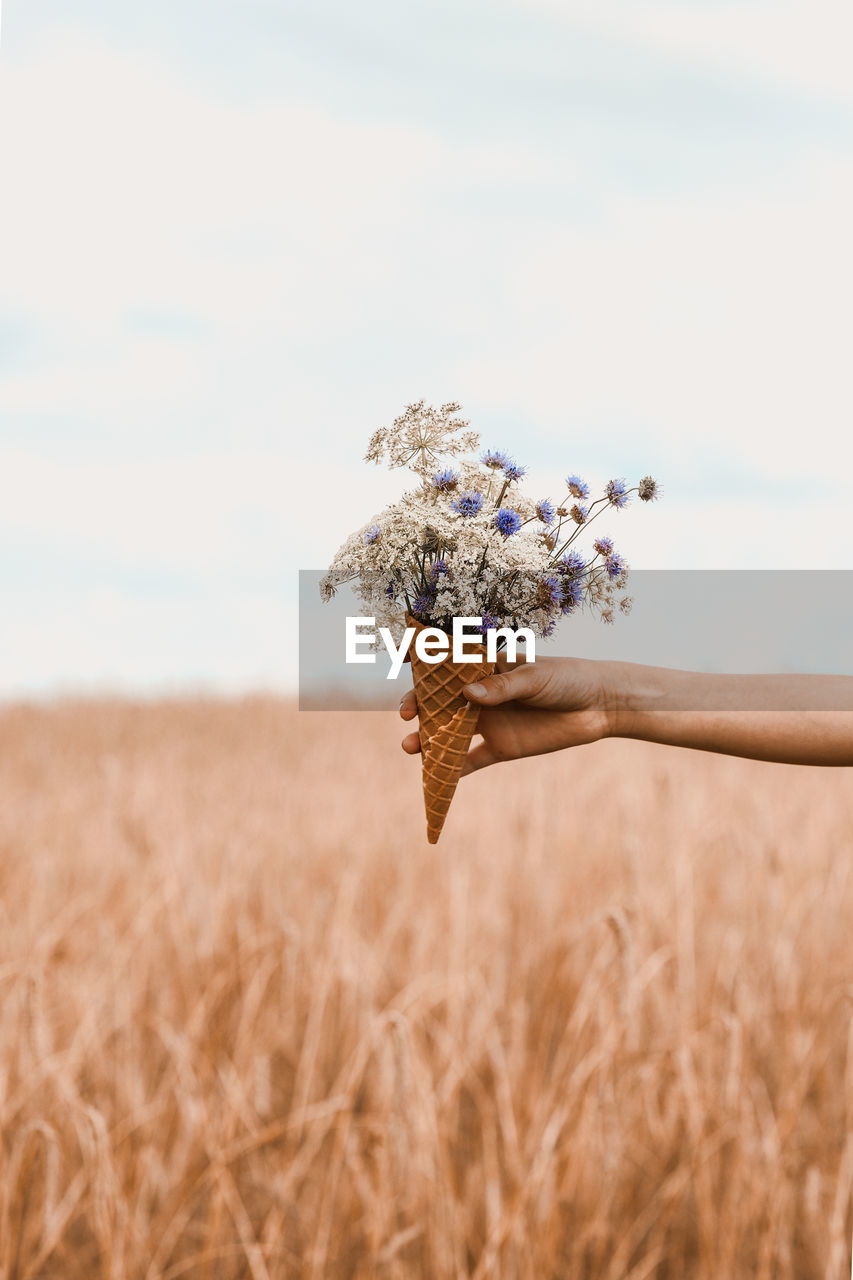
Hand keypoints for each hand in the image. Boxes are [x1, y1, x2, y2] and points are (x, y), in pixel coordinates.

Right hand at [400, 653, 612, 774]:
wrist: (598, 706)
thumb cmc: (567, 679)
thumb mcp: (536, 677)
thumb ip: (503, 687)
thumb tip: (467, 695)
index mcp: (487, 669)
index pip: (449, 666)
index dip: (423, 666)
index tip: (401, 662)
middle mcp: (481, 695)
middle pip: (440, 702)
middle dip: (418, 707)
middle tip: (405, 715)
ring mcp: (489, 722)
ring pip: (449, 732)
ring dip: (428, 740)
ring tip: (410, 747)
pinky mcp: (501, 747)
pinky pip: (471, 761)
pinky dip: (453, 770)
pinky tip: (437, 777)